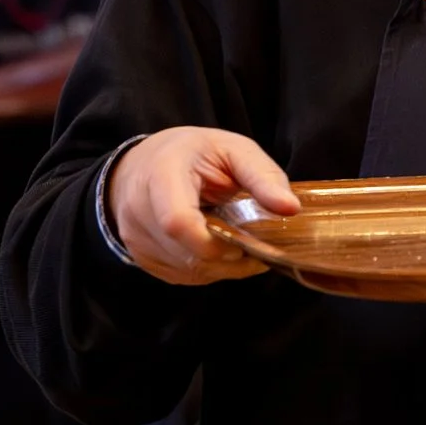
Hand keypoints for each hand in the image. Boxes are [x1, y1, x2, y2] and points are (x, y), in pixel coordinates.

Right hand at [107, 127, 300, 284]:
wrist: (144, 163)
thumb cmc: (193, 153)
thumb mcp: (234, 149)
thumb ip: (263, 176)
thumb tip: (290, 208)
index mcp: (161, 174)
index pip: (178, 222)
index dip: (216, 242)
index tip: (245, 239)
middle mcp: (138, 209)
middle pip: (188, 253)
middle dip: (228, 254)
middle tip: (250, 239)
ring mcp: (135, 238)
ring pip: (188, 270)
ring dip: (220, 264)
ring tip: (233, 238)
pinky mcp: (141, 258)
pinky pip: (182, 275)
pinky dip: (206, 267)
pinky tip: (214, 246)